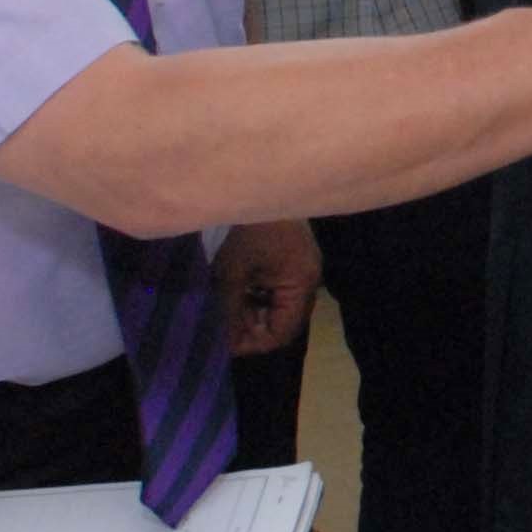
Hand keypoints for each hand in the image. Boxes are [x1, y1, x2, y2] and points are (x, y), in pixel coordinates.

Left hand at [211, 217, 319, 354]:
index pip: (282, 332)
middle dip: (252, 328)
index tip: (226, 344)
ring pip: (280, 307)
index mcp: (301, 286)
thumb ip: (229, 309)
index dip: (254, 343)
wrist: (261, 186)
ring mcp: (304, 271)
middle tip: (222, 326)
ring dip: (254, 312)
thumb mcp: (232, 272)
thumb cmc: (249, 230)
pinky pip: (280, 291)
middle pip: (283, 322)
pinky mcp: (296, 262)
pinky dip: (259, 296)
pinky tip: (238, 291)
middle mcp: (309, 283)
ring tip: (226, 308)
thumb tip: (222, 340)